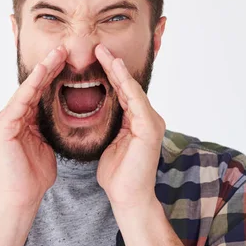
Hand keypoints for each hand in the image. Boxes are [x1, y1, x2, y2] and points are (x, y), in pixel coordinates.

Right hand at [0, 45, 67, 208]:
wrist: (22, 197)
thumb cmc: (35, 175)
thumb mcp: (47, 144)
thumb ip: (49, 127)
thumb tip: (62, 116)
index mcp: (22, 119)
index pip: (39, 91)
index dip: (53, 74)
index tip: (68, 60)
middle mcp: (11, 115)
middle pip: (32, 85)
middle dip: (48, 66)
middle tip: (63, 48)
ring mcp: (5, 120)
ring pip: (26, 89)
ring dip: (42, 70)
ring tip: (56, 54)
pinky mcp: (4, 127)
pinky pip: (20, 101)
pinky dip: (31, 86)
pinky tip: (42, 72)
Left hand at [95, 44, 165, 208]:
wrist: (129, 198)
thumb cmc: (118, 176)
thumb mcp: (108, 144)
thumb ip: (108, 127)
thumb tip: (94, 115)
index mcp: (137, 121)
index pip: (121, 92)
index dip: (109, 75)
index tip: (95, 59)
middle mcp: (147, 118)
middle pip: (128, 86)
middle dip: (113, 66)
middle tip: (98, 47)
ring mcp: (151, 122)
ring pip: (132, 89)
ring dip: (118, 69)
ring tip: (104, 52)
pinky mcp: (149, 128)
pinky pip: (135, 101)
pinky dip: (125, 84)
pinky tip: (115, 70)